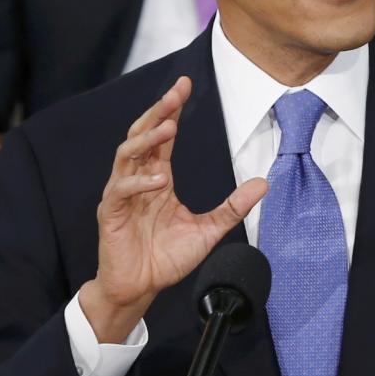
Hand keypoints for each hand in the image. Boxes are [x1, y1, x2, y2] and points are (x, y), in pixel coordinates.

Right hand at [78, 76, 267, 343]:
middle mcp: (138, 179)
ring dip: (146, 140)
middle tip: (175, 93)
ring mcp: (122, 195)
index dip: (172, 111)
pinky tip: (157, 180)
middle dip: (158, 112)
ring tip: (168, 129)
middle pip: (142, 135)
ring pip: (126, 155)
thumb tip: (263, 183)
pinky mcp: (111, 213)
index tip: (185, 86)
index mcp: (157, 177)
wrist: (140, 288)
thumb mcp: (209, 229)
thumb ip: (233, 206)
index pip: (163, 136)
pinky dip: (138, 182)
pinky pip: (120, 190)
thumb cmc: (167, 258)